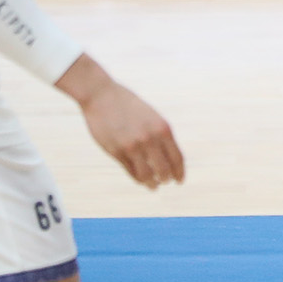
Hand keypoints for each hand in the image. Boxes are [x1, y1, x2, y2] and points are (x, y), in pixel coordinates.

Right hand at [56, 55, 184, 189]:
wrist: (102, 96)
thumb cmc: (129, 105)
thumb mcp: (151, 117)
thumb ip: (160, 135)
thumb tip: (169, 157)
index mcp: (163, 128)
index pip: (177, 157)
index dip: (179, 172)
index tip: (180, 181)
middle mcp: (150, 139)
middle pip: (164, 169)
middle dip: (166, 178)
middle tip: (166, 182)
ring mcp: (132, 146)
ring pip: (147, 174)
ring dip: (152, 183)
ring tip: (154, 186)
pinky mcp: (116, 152)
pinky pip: (131, 171)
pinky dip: (138, 178)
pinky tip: (141, 180)